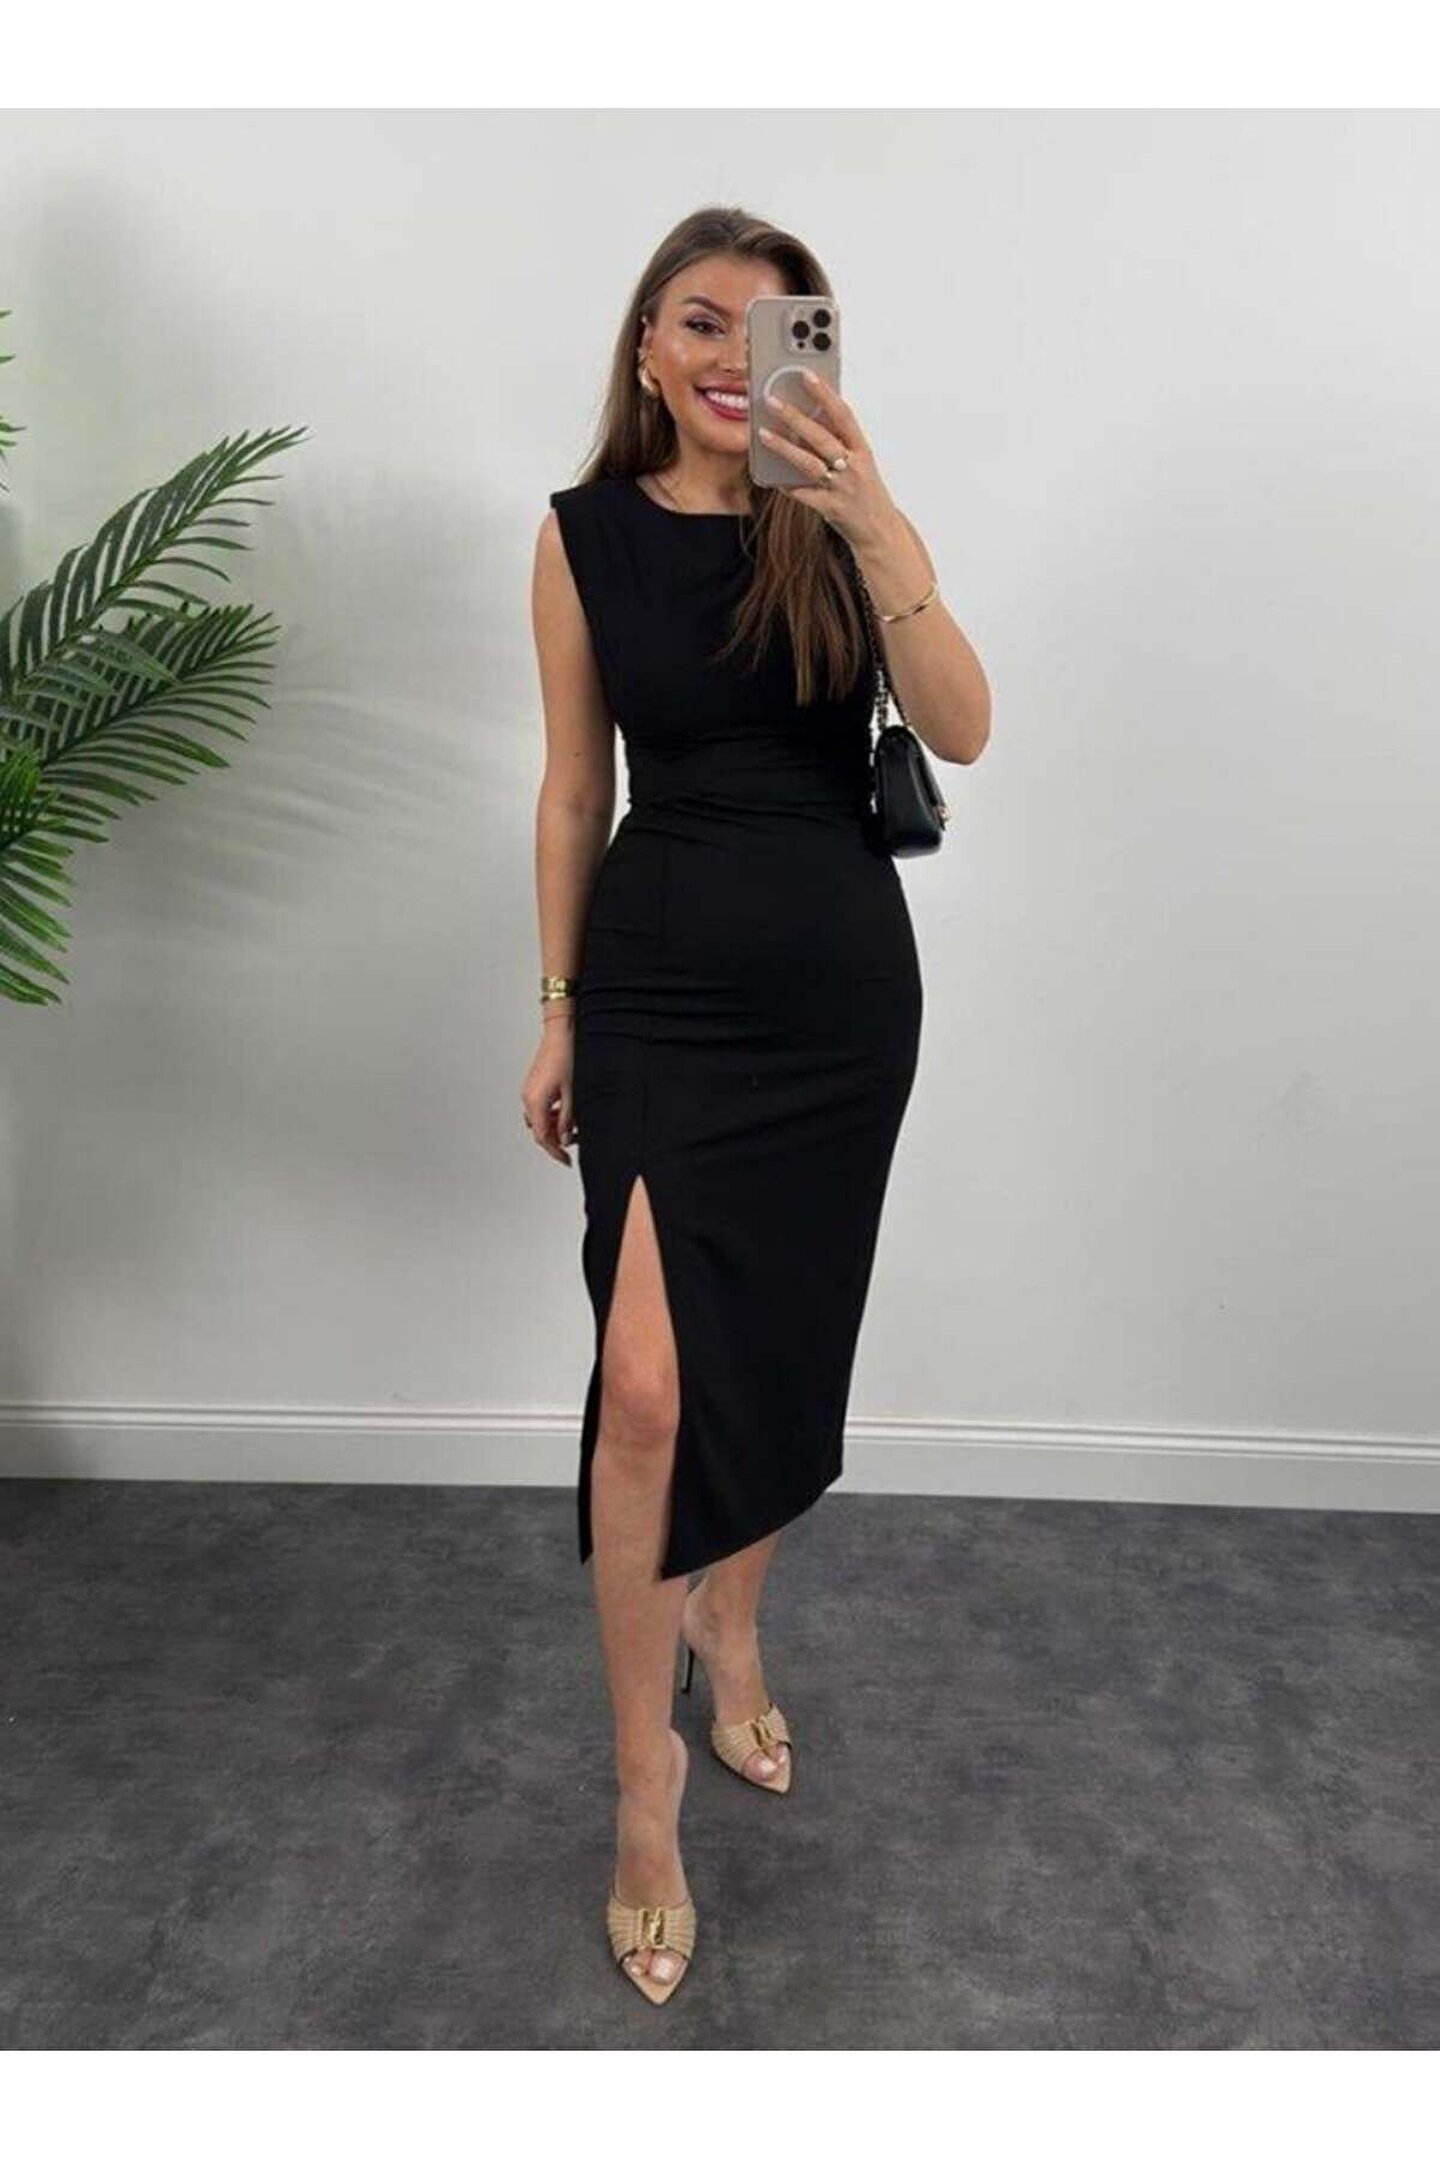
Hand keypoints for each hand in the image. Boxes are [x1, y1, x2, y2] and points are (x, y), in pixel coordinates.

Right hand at [521, 1026, 577, 1165]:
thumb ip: (567, 1119)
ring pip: (540, 1119)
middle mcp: (528, 1098)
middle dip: (557, 1139)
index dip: (555, 1152)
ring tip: (575, 1123)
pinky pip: (541, 1107)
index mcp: (535, 1102)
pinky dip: (553, 1114)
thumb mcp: (573, 1093)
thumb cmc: (568, 1058)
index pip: (542, 1137)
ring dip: (556, 1126)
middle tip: (575, 1142)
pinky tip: (568, 1110)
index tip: (567, 1161)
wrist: (562, 1033)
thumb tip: (564, 1139)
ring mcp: (529, 1091)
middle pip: (539, 1130)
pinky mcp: (534, 1085)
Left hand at [757, 370, 899, 552]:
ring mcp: (842, 488)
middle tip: (771, 400)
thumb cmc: (866, 493)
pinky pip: (803, 494)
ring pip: (808, 463)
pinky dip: (786, 485)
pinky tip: (770, 476)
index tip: (806, 375)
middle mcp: (854, 467)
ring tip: (763, 433)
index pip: (843, 415)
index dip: (825, 394)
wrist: (880, 532)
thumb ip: (839, 443)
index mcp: (863, 451)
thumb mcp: (861, 464)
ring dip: (784, 447)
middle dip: (795, 417)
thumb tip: (808, 419)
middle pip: (821, 437)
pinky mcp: (831, 509)